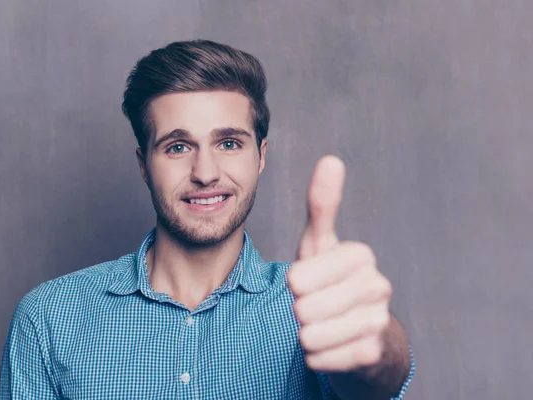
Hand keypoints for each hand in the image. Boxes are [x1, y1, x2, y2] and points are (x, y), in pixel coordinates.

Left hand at [287, 155, 392, 371]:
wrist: (361, 336)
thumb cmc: (332, 283)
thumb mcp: (320, 245)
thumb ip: (322, 205)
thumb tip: (331, 159)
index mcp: (360, 255)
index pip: (298, 278)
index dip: (295, 284)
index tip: (308, 283)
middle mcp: (377, 286)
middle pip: (303, 308)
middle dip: (301, 311)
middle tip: (317, 306)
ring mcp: (379, 321)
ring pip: (310, 335)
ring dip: (307, 335)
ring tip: (324, 326)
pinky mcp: (373, 354)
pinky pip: (320, 359)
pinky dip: (316, 357)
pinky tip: (332, 347)